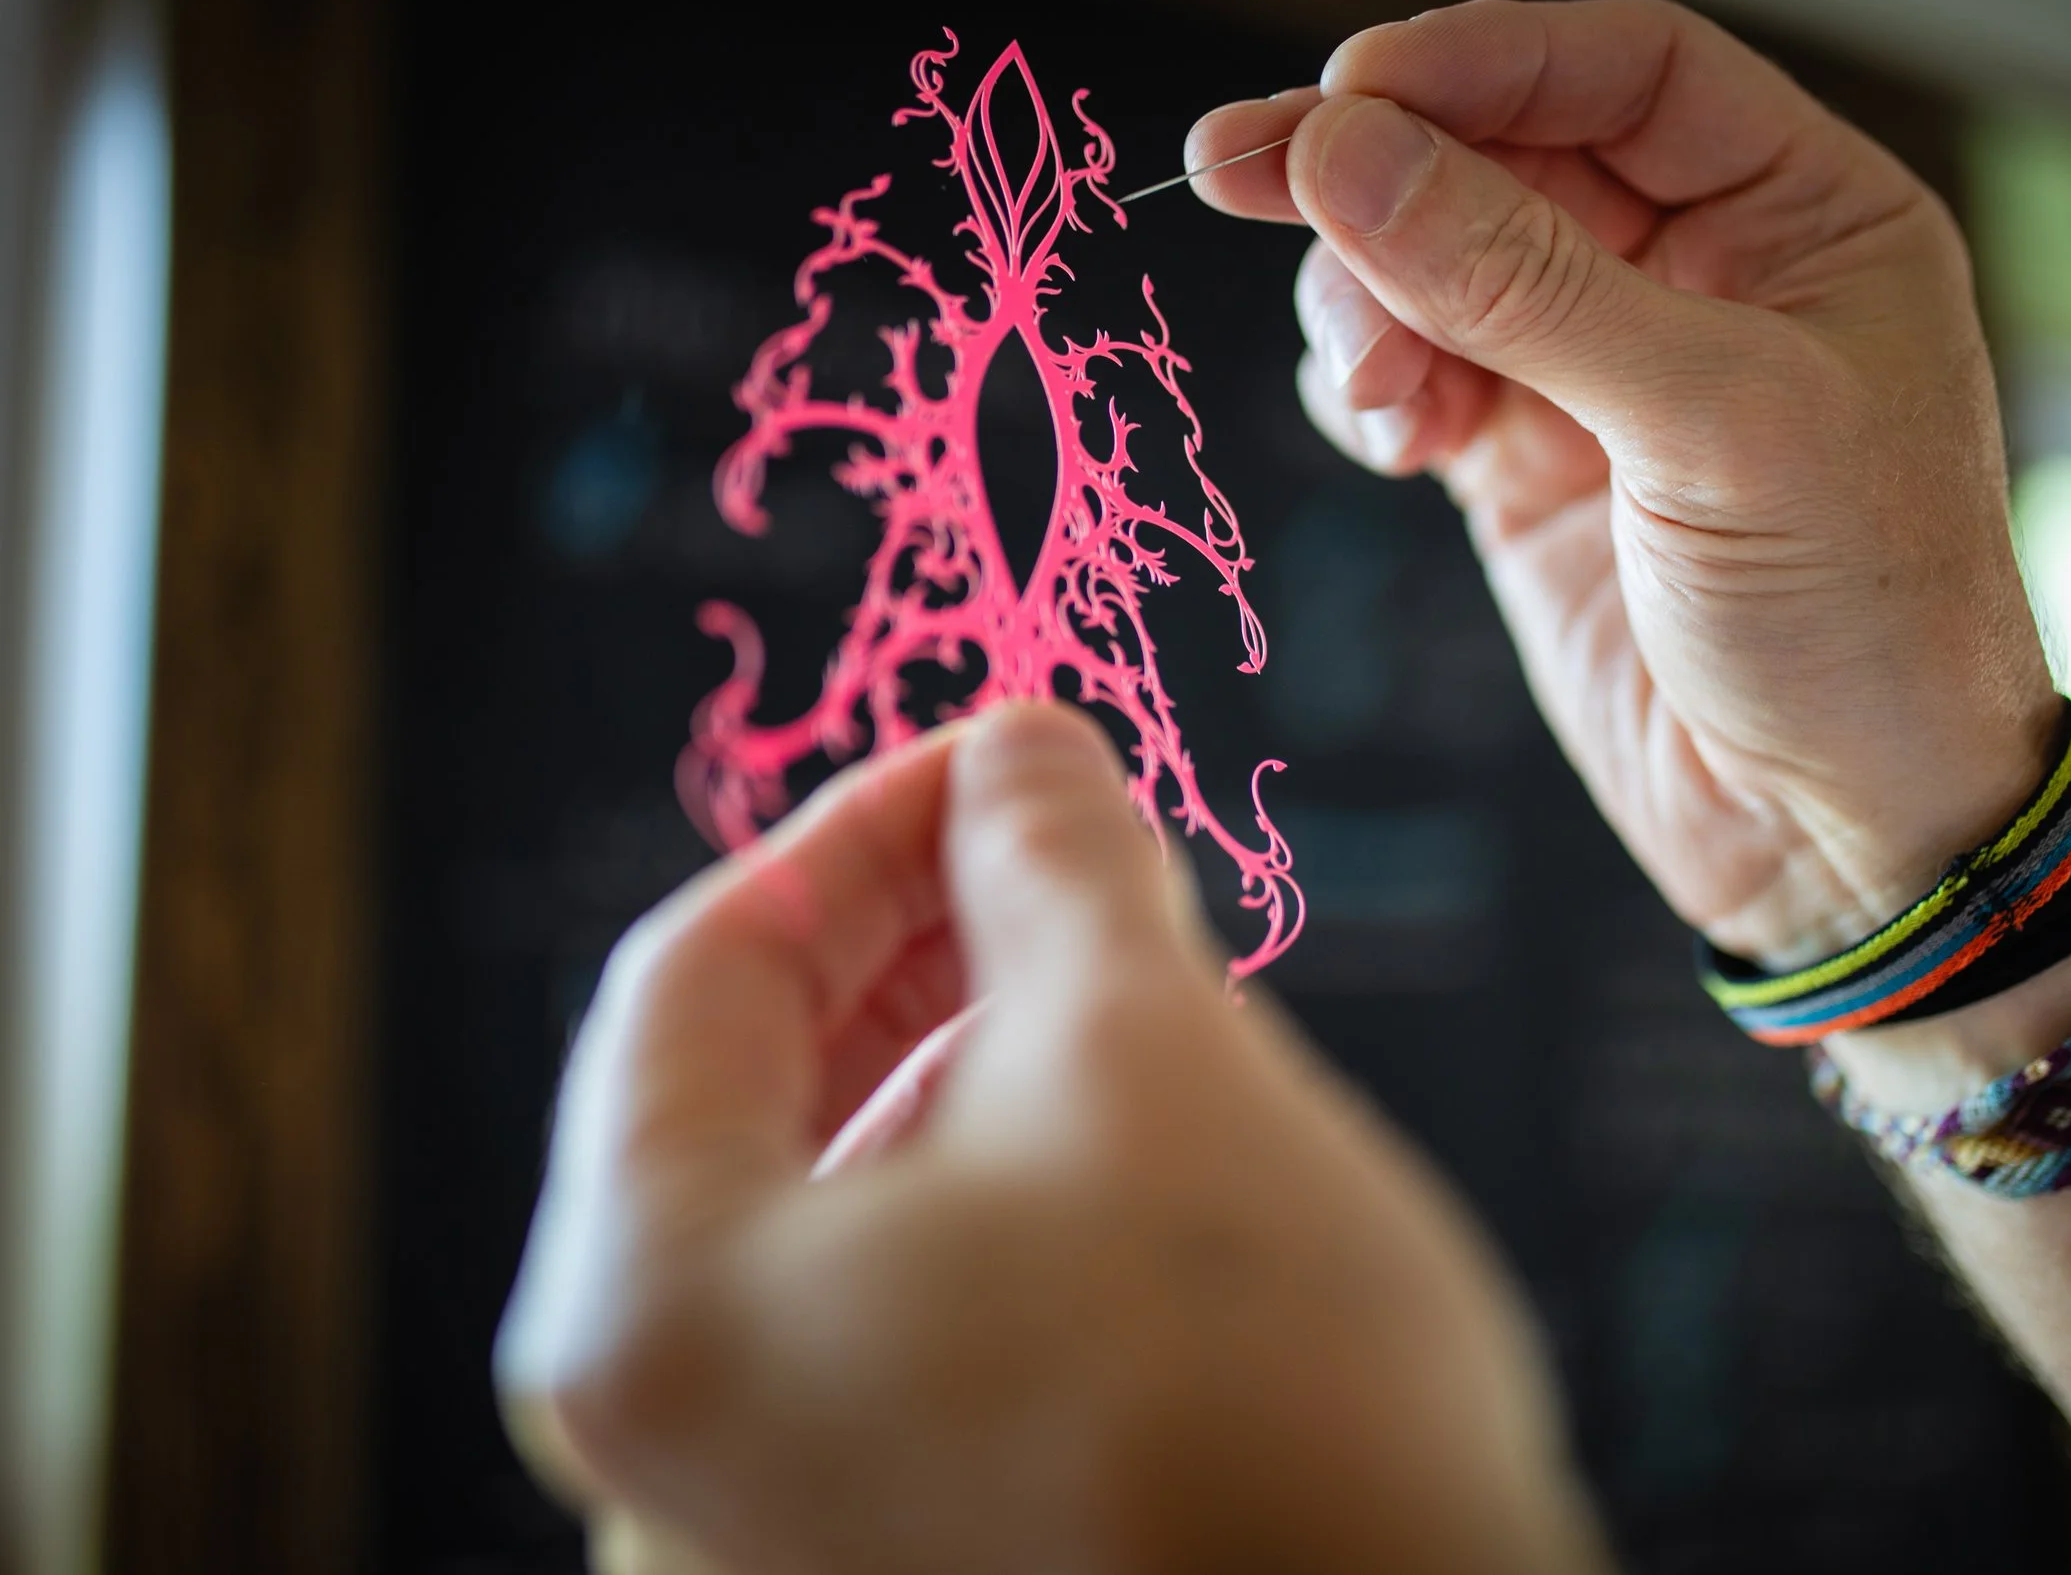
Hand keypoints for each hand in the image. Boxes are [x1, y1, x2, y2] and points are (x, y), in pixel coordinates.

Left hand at [495, 703, 1608, 1574]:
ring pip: (832, 1221)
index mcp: (645, 1309)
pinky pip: (886, 1333)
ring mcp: (758, 1540)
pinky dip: (982, 1214)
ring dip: (965, 1073)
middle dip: (921, 951)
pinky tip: (1119, 1157)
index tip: (1001, 756)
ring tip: (1123, 993)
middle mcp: (650, 1460)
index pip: (698, 975)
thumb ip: (1049, 860)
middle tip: (1068, 854)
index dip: (863, 828)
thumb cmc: (1260, 1396)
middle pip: (752, 1105)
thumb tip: (1019, 744)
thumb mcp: (1145, 1051)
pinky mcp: (877, 1568)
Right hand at [1190, 0, 2063, 969]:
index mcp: (1807, 217)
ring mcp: (1605, 373)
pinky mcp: (1530, 468)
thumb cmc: (1860, 625)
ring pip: (1438, 261)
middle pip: (1506, 154)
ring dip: (1368, 297)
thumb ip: (1523, 286)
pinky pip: (1415, 373)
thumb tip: (1347, 155)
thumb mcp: (1713, 429)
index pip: (1627, 71)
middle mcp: (1704, 273)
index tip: (1347, 91)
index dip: (1483, 62)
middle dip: (1382, 172)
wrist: (1842, 844)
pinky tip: (1387, 431)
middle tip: (1237, 170)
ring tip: (1371, 381)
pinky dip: (1372, 385)